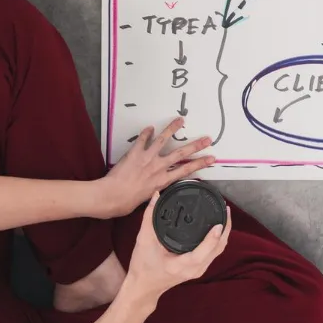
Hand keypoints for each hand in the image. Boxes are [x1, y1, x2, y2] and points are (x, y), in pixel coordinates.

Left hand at [95, 118, 214, 218]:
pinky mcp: (135, 153)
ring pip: (163, 140)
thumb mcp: (147, 199)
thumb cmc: (126, 203)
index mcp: (162, 181)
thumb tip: (156, 185)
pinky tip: (150, 127)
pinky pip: (142, 140)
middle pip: (181, 153)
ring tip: (181, 120)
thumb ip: (154, 188)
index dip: (200, 163)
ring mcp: (147, 158)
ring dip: (172, 128)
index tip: (211, 158)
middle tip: (207, 139)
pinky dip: (146, 133)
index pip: (186, 170)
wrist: (111, 196)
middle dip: (196, 145)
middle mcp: (158, 167)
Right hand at [122, 192, 229, 302]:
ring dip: (224, 234)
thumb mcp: (144, 240)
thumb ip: (150, 217)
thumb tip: (156, 196)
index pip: (202, 252)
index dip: (212, 238)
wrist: (143, 287)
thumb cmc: (143, 267)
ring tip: (224, 215)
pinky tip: (217, 228)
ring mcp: (198, 270)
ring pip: (218, 251)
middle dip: (225, 229)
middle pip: (217, 249)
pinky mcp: (199, 268)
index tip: (219, 223)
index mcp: (180, 265)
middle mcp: (193, 269)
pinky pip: (214, 253)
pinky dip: (218, 240)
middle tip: (225, 209)